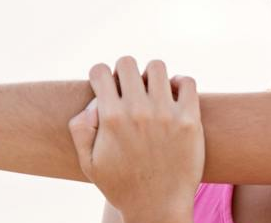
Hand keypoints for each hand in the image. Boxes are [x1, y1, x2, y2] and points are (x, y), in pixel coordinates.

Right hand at [67, 56, 203, 222]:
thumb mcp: (89, 163)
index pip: (100, 71)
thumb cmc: (122, 186)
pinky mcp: (190, 120)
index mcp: (110, 118)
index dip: (100, 76)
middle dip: (124, 72)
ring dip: (152, 75)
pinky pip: (187, 82)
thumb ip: (80, 129)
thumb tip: (93, 103)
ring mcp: (166, 114)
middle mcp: (137, 111)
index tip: (107, 88)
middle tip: (129, 90)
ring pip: (157, 66)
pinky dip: (180, 83)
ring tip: (153, 92)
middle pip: (127, 62)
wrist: (157, 208)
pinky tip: (174, 96)